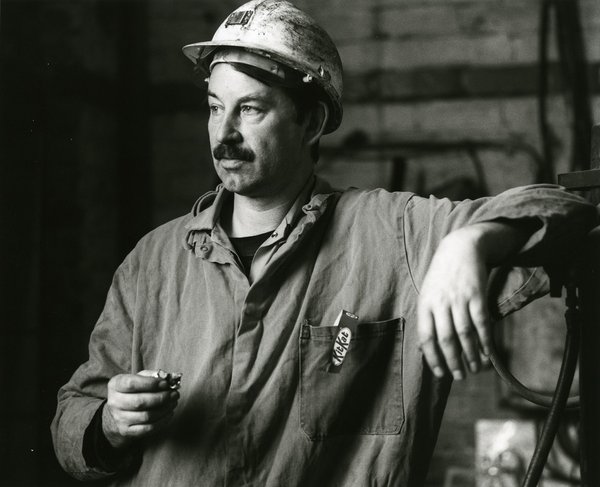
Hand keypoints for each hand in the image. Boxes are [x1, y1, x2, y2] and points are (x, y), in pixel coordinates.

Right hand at [102, 370, 179, 449]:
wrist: (120, 412)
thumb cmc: (134, 391)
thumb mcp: (139, 378)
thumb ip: (152, 375)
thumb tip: (167, 378)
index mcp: (116, 384)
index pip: (131, 384)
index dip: (151, 384)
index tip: (165, 383)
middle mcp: (114, 402)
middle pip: (140, 402)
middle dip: (162, 398)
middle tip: (174, 394)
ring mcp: (119, 418)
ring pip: (146, 416)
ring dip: (165, 409)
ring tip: (173, 402)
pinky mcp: (127, 431)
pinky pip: (148, 428)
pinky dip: (162, 421)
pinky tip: (169, 413)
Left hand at [417, 225, 492, 380]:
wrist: (459, 248)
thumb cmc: (441, 277)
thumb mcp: (427, 294)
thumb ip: (428, 318)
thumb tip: (428, 349)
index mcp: (424, 304)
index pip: (426, 337)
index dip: (433, 358)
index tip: (441, 374)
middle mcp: (440, 303)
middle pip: (446, 339)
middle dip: (453, 361)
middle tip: (460, 376)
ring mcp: (459, 298)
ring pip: (465, 334)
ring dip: (471, 355)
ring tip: (475, 369)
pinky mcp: (476, 295)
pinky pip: (481, 323)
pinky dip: (485, 340)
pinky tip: (488, 353)